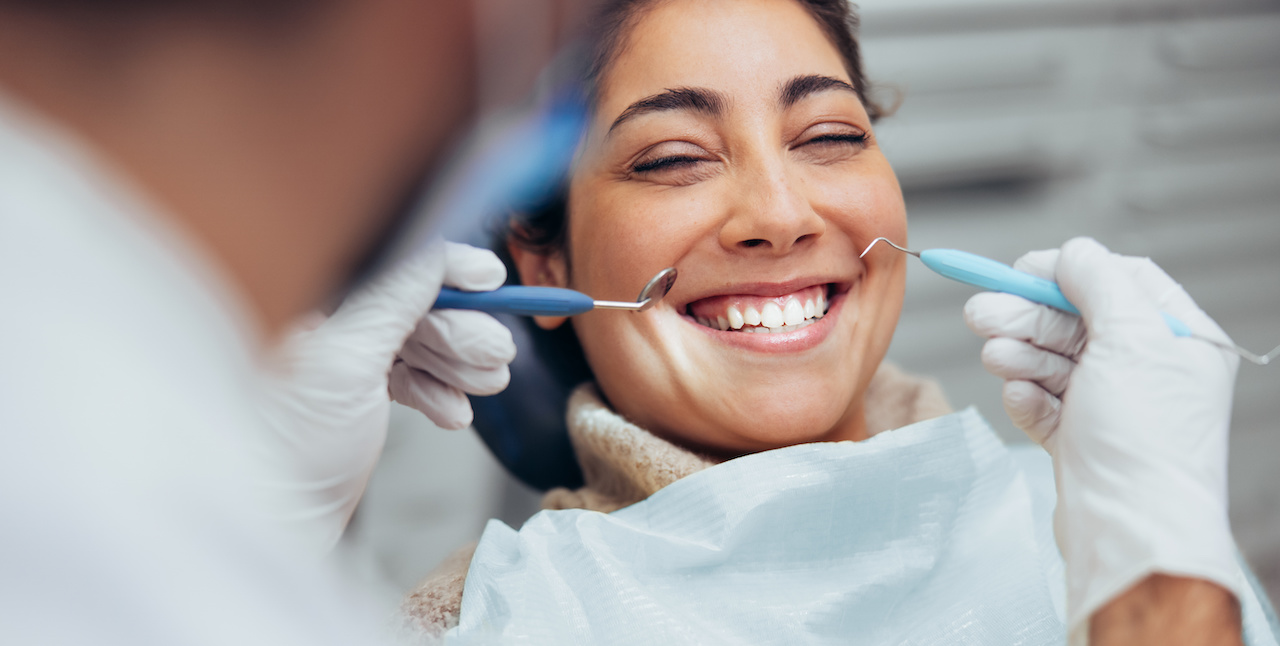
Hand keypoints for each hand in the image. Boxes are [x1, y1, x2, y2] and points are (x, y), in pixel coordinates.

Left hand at [255, 239, 514, 551]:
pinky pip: (410, 380)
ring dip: (459, 365)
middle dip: (462, 331)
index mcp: (312, 299)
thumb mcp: (347, 359)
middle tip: (497, 354)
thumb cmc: (287, 446)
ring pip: (419, 344)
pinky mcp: (356, 399)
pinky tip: (454, 414)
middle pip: (415, 306)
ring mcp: (342, 362)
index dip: (448, 271)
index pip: (393, 265)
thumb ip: (393, 298)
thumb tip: (437, 252)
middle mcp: (326, 323)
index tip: (492, 280)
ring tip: (486, 384)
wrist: (273, 522)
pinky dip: (438, 394)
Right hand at [963, 237, 1241, 639]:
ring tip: (993, 354)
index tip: (1021, 271)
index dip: (1069, 271)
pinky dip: (1027, 395)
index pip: (1122, 281)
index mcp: (1180, 340)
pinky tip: (1017, 395)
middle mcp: (1149, 371)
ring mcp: (1113, 408)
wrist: (1129, 532)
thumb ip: (1099, 283)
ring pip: (1055, 361)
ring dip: (1021, 353)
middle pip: (1078, 321)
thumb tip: (1073, 252)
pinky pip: (1044, 403)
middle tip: (980, 312)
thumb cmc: (1144, 441)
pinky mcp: (1081, 441)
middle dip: (1027, 315)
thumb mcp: (1131, 338)